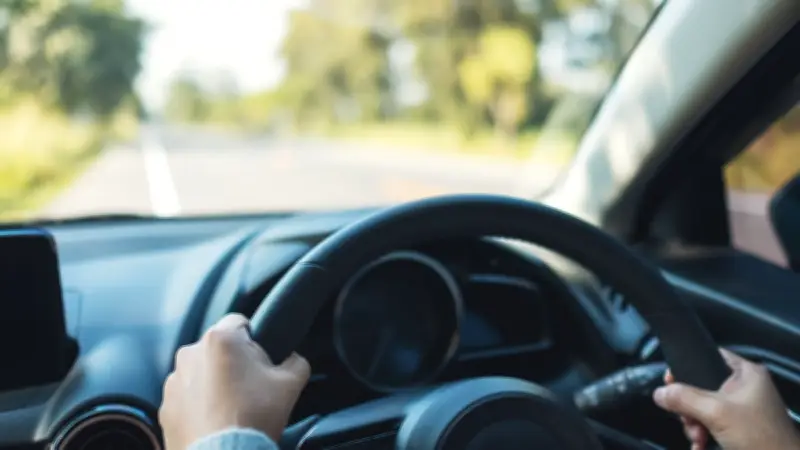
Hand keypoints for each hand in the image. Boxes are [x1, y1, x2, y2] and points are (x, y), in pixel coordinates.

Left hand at [159, 314, 310, 449]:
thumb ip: (296, 361)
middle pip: (218, 348)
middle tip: (250, 387)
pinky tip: (214, 421)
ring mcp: (173, 381)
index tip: (262, 362)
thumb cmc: (255, 416)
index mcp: (220, 338)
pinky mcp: (164, 407)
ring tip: (230, 408)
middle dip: (233, 361)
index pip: (241, 322)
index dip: (256, 339)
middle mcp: (190, 353)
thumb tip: (292, 359)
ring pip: (200, 372)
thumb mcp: (290, 384)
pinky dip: (197, 405)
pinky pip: (185, 397)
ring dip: (213, 382)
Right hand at [653, 348, 799, 449]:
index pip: (709, 357)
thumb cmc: (760, 437)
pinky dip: (703, 433)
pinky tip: (700, 444)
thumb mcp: (716, 413)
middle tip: (688, 419)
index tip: (671, 381)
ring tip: (698, 438)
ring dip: (694, 424)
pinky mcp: (740, 427)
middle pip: (701, 386)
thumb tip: (660, 393)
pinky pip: (711, 423)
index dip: (687, 367)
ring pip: (703, 407)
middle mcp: (744, 387)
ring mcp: (742, 408)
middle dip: (689, 407)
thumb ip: (685, 398)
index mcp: (746, 373)